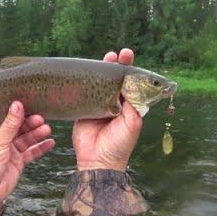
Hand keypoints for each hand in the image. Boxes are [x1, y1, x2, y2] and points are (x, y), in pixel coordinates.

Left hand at [0, 101, 55, 201]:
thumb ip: (10, 124)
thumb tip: (17, 105)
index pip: (6, 117)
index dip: (17, 112)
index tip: (29, 105)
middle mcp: (0, 139)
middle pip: (18, 127)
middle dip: (30, 123)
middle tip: (40, 118)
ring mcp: (9, 150)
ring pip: (26, 139)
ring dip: (37, 134)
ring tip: (47, 129)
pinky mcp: (17, 161)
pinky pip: (31, 152)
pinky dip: (40, 147)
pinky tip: (49, 142)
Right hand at [72, 48, 142, 172]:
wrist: (98, 161)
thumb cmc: (119, 145)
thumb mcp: (132, 124)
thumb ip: (133, 104)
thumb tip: (132, 84)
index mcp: (129, 106)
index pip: (132, 84)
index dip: (132, 71)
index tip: (131, 59)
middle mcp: (114, 103)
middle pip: (116, 80)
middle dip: (118, 66)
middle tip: (119, 54)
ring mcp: (98, 105)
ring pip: (100, 83)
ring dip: (103, 70)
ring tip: (108, 56)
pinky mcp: (83, 109)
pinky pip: (84, 93)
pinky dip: (85, 82)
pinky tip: (86, 71)